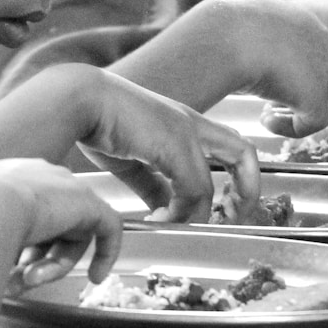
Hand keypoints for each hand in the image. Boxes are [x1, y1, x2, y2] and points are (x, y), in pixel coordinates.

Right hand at [0, 158, 122, 292]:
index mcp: (5, 175)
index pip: (24, 211)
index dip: (20, 245)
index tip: (9, 271)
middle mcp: (36, 176)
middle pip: (48, 224)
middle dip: (35, 260)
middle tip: (18, 282)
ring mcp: (62, 187)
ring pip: (69, 234)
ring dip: (52, 267)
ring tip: (31, 281)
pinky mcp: (86, 203)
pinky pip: (107, 227)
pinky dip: (105, 252)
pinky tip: (96, 276)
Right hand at [69, 66, 259, 223]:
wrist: (80, 99)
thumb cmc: (99, 122)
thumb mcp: (134, 160)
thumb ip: (154, 185)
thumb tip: (164, 210)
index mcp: (185, 123)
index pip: (229, 148)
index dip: (236, 180)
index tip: (224, 208)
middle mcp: (191, 125)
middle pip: (244, 153)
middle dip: (248, 191)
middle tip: (233, 218)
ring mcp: (184, 133)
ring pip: (213, 182)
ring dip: (202, 214)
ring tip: (184, 228)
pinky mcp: (173, 145)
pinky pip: (191, 190)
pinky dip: (179, 213)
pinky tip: (157, 220)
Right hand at [194, 0, 327, 136]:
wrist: (221, 36)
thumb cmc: (220, 31)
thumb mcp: (244, 29)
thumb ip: (258, 42)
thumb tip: (248, 57)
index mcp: (304, 23)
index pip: (317, 56)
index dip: (295, 75)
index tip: (268, 81)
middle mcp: (320, 42)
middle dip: (301, 95)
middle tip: (268, 103)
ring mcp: (323, 68)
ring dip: (298, 112)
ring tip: (265, 113)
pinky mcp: (316, 95)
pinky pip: (314, 122)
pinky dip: (290, 127)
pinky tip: (264, 120)